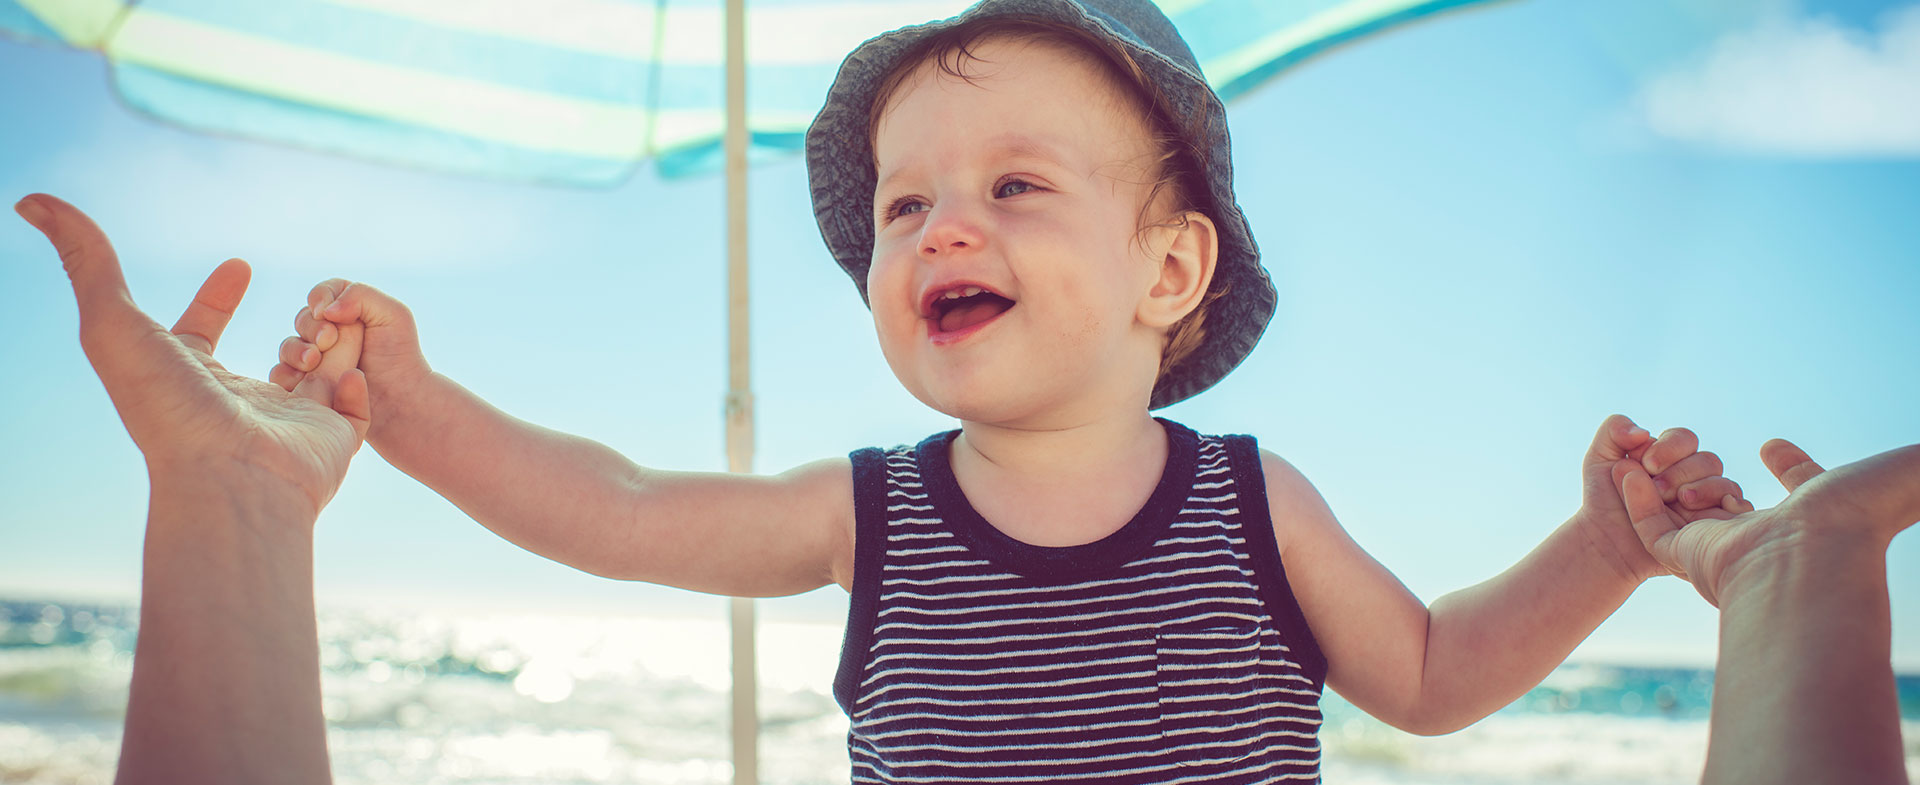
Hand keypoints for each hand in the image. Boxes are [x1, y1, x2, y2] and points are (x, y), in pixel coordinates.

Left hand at [16, 193, 369, 514]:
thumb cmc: (168, 407)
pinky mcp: (333, 440)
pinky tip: (348, 373)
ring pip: (323, 369)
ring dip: (332, 342)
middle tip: (315, 300)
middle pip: (270, 348)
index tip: (238, 264)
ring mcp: (289, 422)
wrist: (230, 478)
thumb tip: (31, 201)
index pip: (200, 331)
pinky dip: (358, 384)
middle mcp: (238, 402)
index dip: (216, 296)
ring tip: (336, 326)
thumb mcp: (113, 323)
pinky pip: (358, 407)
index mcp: (189, 379)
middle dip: (298, 321)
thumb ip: (86, 261)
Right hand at [270, 278, 429, 438]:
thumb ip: (360, 296)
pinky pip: (281, 376)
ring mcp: (315, 360)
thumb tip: (324, 310)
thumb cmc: (400, 356)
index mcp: (348, 311)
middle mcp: (328, 333)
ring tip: (314, 361)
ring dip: (297, 351)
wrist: (401, 401)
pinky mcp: (306, 385)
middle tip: (328, 341)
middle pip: (303, 319)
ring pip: (289, 347)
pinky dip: (288, 375)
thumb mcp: (393, 315)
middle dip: (311, 328)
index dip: (320, 298)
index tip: (328, 314)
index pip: (322, 293)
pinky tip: (304, 379)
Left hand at [1577, 415, 1744, 581]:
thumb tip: (1643, 431)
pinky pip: (1740, 511)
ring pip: (1726, 484)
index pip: (1685, 439)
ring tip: (1679, 501)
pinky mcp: (1715, 527)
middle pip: (1708, 461)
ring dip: (1703, 489)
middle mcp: (1692, 478)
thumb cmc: (1604, 502)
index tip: (1646, 463)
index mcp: (1670, 458)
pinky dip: (1728, 507)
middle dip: (1682, 472)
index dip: (1669, 447)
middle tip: (1659, 489)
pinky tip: (1702, 512)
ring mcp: (1706, 503)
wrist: (1607, 545)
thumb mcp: (1599, 460)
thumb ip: (1614, 430)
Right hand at [1623, 439, 1919, 605]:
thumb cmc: (1854, 519)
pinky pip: (1650, 526)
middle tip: (1691, 449)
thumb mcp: (1890, 477)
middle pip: (1730, 502)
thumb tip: (1915, 450)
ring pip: (1682, 513)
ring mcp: (1722, 552)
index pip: (1799, 491)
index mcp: (1813, 525)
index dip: (1788, 468)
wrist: (1813, 554)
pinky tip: (1629, 472)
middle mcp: (1766, 542)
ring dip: (1663, 482)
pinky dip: (1635, 500)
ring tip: (1648, 455)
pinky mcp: (1684, 557)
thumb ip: (1908, 466)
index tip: (1773, 449)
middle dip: (1707, 476)